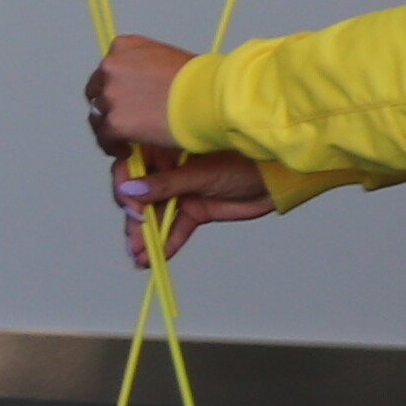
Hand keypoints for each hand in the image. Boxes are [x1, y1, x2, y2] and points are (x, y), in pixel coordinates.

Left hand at [85, 35, 193, 155]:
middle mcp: (111, 67)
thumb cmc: (203, 80)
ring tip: (123, 140)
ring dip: (109, 127)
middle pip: (97, 91)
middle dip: (108, 106)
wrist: (210, 97)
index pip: (108, 68)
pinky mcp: (115, 121)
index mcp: (124, 47)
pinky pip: (104, 138)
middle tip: (122, 120)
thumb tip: (144, 87)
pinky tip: (126, 151)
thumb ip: (146, 69)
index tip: (124, 98)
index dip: (115, 86)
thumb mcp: (169, 59)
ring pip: (98, 116)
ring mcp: (111, 95)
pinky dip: (113, 146)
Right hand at [118, 149, 275, 249]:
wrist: (278, 179)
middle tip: (135, 238)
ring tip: (140, 254)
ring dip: (146, 235)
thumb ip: (165, 184)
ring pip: (156, 215)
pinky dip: (168, 242)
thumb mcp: (201, 173)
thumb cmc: (245, 163)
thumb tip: (131, 190)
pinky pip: (176, 228)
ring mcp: (181, 191)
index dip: (127, 188)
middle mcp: (168, 170)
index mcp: (166, 150)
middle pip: (140, 195)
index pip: (132, 168)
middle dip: (134, 219)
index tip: (133, 207)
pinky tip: (157, 255)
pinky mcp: (195, 210)